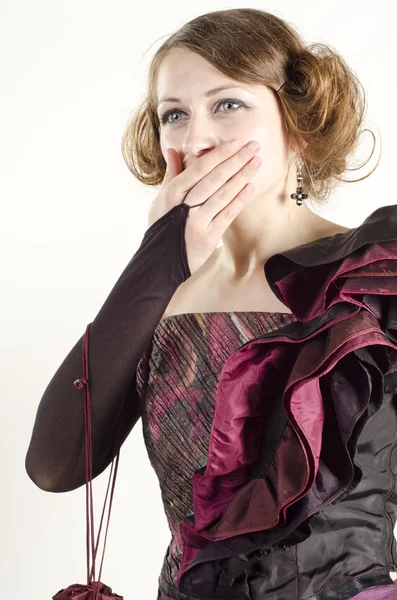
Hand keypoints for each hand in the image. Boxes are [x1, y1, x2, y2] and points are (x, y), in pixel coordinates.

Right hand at [147, 138, 261, 275]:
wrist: (160, 262)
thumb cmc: (161, 228)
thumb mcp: (160, 200)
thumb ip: (170, 175)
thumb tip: (172, 150)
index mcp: (172, 193)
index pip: (198, 169)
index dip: (218, 155)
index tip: (235, 142)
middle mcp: (184, 206)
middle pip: (213, 179)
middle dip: (235, 160)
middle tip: (253, 146)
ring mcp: (197, 222)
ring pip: (222, 195)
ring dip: (242, 177)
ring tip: (256, 162)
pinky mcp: (208, 238)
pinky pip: (227, 215)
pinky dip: (239, 200)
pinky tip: (251, 187)